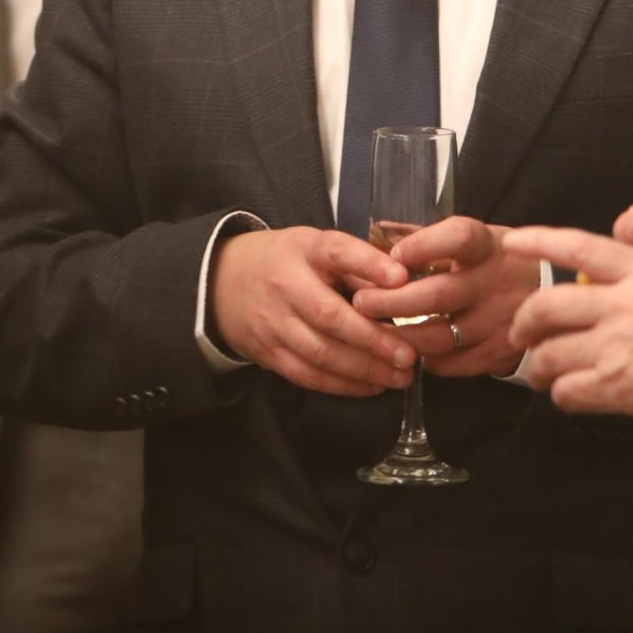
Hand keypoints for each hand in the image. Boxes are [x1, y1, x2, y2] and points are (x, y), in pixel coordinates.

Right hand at [210, 226, 416, 396]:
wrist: (223, 280)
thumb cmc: (287, 261)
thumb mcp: (315, 246)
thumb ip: (356, 263)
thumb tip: (404, 285)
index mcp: (303, 249)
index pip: (336, 251)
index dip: (368, 264)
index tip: (400, 278)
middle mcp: (285, 284)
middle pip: (328, 315)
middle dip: (372, 339)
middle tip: (409, 355)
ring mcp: (272, 322)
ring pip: (319, 353)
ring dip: (363, 369)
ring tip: (400, 377)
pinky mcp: (267, 353)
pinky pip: (307, 375)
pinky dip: (342, 385)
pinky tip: (371, 386)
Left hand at [351, 215, 540, 376]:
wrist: (553, 293)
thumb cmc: (497, 260)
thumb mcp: (474, 238)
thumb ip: (427, 235)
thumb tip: (377, 231)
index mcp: (488, 245)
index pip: (458, 238)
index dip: (423, 246)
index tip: (393, 257)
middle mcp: (497, 282)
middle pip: (438, 296)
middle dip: (392, 302)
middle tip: (361, 303)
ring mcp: (502, 321)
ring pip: (442, 337)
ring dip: (402, 337)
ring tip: (375, 333)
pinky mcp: (502, 352)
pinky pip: (455, 364)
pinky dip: (428, 360)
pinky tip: (412, 351)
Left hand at [501, 226, 632, 435]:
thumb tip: (621, 296)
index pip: (580, 246)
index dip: (541, 240)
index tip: (515, 240)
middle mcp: (625, 302)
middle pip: (549, 304)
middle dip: (525, 321)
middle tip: (522, 333)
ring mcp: (617, 343)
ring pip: (550, 351)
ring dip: (539, 366)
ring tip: (541, 374)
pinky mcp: (616, 383)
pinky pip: (568, 390)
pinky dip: (563, 395)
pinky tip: (570, 397)